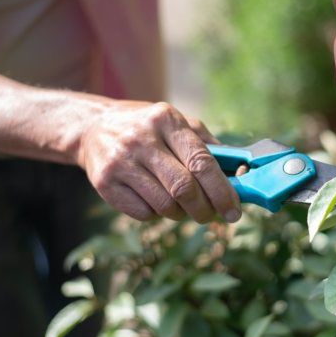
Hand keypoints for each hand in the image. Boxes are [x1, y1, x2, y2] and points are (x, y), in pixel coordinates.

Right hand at [78, 101, 240, 222]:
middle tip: (211, 216)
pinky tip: (154, 200)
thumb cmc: (149, 129)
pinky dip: (156, 215)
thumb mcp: (178, 124)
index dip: (222, 191)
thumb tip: (242, 175)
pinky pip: (143, 214)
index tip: (234, 211)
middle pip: (184, 188)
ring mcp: (120, 162)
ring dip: (180, 213)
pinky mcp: (104, 183)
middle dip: (204, 209)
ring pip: (164, 205)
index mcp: (166, 120)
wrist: (93, 128)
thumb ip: (209, 146)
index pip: (201, 162)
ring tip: (181, 206)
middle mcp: (141, 139)